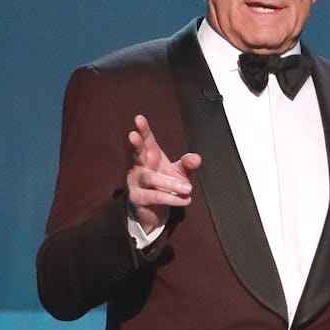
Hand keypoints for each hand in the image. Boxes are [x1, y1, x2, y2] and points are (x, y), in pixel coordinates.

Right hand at [126, 114, 201, 233]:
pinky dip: (171, 198)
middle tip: (132, 135)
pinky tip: (185, 200)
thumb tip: (197, 158)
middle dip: (135, 144)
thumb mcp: (179, 173)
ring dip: (169, 182)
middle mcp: (139, 166)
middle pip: (136, 154)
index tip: (139, 118)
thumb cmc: (166, 185)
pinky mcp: (137, 198)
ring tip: (188, 188)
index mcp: (149, 155)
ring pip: (150, 178)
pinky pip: (155, 197)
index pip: (146, 140)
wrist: (155, 210)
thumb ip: (187, 164)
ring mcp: (136, 182)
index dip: (142, 129)